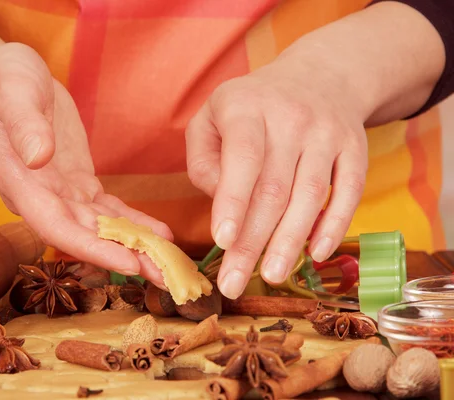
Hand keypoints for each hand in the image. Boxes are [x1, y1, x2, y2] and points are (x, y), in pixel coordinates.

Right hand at [0, 43, 171, 284]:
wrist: (5, 79)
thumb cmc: (3, 80)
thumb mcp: (12, 90)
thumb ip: (25, 124)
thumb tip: (39, 157)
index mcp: (19, 181)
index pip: (55, 226)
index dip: (91, 248)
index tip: (128, 263)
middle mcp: (39, 197)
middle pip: (83, 237)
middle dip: (123, 256)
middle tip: (164, 276)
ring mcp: (59, 193)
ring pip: (99, 229)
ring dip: (134, 246)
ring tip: (169, 263)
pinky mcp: (77, 183)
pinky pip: (107, 210)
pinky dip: (133, 222)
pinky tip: (159, 233)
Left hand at [186, 59, 367, 298]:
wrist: (319, 76)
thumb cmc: (252, 107)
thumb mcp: (211, 117)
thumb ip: (202, 159)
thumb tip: (220, 203)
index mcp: (247, 108)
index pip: (243, 158)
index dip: (233, 201)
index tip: (222, 240)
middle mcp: (290, 118)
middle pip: (273, 189)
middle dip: (252, 242)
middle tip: (234, 283)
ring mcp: (327, 133)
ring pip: (309, 196)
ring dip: (290, 243)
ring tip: (272, 277)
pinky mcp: (354, 148)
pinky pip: (348, 192)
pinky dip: (334, 226)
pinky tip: (317, 254)